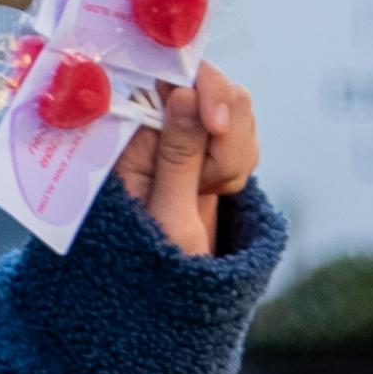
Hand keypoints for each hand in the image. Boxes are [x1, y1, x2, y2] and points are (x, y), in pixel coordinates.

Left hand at [115, 66, 256, 259]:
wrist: (169, 298)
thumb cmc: (153, 267)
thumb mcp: (166, 214)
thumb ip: (177, 155)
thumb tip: (185, 93)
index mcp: (131, 135)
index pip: (172, 74)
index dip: (205, 88)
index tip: (217, 125)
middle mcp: (154, 125)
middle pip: (212, 87)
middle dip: (225, 135)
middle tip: (209, 184)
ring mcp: (182, 136)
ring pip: (235, 110)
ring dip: (233, 154)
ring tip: (209, 193)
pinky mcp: (205, 149)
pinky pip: (241, 135)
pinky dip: (239, 161)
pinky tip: (220, 191)